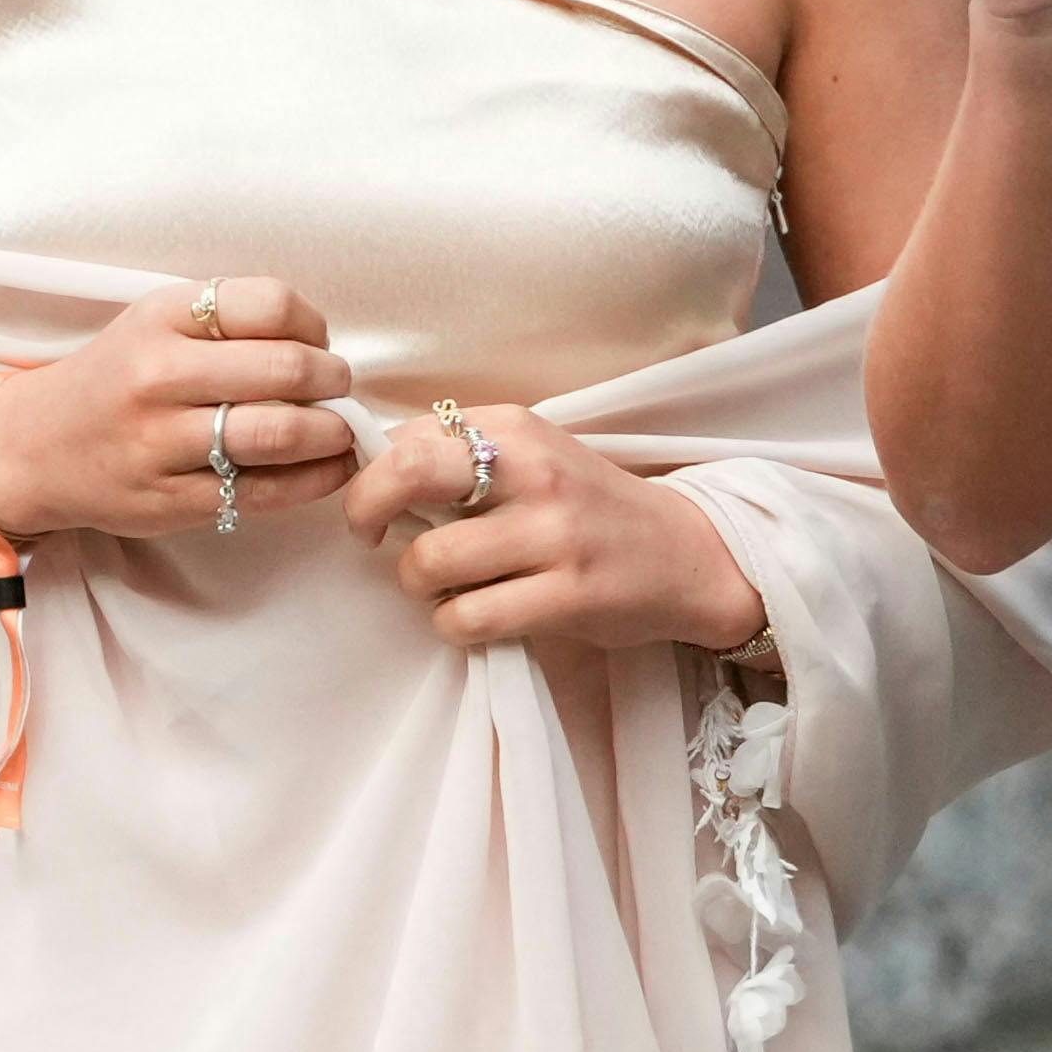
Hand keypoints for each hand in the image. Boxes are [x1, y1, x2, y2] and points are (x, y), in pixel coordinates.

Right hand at [0, 276, 356, 544]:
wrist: (35, 448)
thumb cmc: (116, 378)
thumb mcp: (156, 324)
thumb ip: (230, 324)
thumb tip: (322, 347)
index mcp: (161, 317)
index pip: (270, 303)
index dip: (313, 324)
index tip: (316, 343)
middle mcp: (158, 375)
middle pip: (287, 368)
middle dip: (334, 380)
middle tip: (338, 389)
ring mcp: (161, 442)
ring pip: (280, 433)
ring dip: (332, 433)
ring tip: (338, 431)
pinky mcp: (170, 501)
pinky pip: (264, 491)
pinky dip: (314, 480)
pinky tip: (326, 469)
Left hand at [341, 399, 764, 658]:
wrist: (685, 554)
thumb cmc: (590, 507)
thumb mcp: (534, 455)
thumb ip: (463, 455)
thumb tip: (375, 468)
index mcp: (517, 428)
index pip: (408, 436)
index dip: (372, 474)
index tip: (376, 503)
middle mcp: (533, 471)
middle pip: (408, 474)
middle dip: (366, 511)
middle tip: (372, 538)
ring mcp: (552, 535)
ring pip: (430, 561)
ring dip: (419, 585)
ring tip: (446, 586)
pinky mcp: (567, 596)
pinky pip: (468, 617)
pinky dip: (453, 624)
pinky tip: (474, 616)